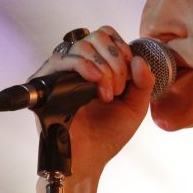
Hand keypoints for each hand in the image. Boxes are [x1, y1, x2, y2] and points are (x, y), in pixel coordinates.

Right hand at [30, 26, 155, 175]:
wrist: (90, 157)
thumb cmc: (109, 134)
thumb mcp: (136, 106)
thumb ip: (144, 82)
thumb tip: (138, 59)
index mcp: (99, 65)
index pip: (107, 35)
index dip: (122, 48)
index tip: (129, 75)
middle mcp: (79, 65)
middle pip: (96, 35)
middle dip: (115, 59)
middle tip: (118, 88)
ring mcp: (63, 72)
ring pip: (81, 45)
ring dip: (103, 67)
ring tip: (107, 94)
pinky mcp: (48, 83)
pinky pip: (63, 59)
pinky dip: (84, 67)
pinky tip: (96, 83)